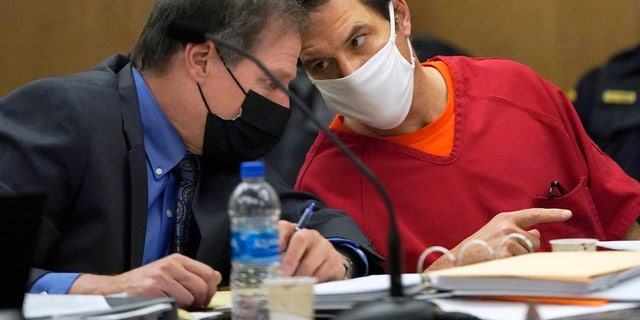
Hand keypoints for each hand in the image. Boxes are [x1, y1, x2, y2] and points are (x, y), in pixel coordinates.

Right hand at [69, 253, 221, 308]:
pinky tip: (166, 304)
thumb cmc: (144, 282)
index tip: (206, 297)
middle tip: (194, 305)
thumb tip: (216, 277)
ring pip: (191, 296)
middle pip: (202, 285)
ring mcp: (162, 275)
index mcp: (178, 259)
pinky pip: (176, 302)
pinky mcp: (153, 287)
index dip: (211, 288)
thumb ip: (192, 274)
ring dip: (187, 305)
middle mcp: (171, 264)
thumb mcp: (170, 272)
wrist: (117, 288)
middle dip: (202, 300)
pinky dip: (174, 307)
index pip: (209, 272)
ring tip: (177, 304)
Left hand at [278, 220, 344, 281]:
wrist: (324, 265)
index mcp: (294, 231)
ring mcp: (325, 245)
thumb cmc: (300, 261)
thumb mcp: (285, 257)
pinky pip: (322, 273)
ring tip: (293, 286)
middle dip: (291, 259)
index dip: (277, 237)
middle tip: (284, 275)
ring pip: (310, 261)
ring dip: (300, 277)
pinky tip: (308, 285)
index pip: (283, 227)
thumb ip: (275, 259)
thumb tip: (264, 269)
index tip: (273, 251)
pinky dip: (313, 282)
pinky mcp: (335, 259)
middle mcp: (310, 234)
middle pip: (301, 238)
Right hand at [427, 208, 571, 269]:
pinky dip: (513, 264)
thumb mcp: (496, 232)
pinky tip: (500, 261)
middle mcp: (508, 226)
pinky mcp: (507, 252)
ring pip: (529, 253)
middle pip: (534, 240)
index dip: (552, 214)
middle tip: (507, 252)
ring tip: (500, 257)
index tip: (567, 214)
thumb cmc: (478, 246)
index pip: (534, 214)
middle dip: (527, 249)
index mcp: (505, 218)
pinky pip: (522, 261)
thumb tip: (537, 233)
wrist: (461, 258)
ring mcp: (508, 239)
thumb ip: (515, 229)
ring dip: (519, 258)